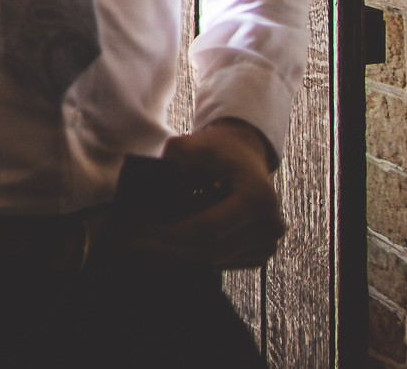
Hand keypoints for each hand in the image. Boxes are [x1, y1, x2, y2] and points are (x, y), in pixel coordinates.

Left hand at [131, 118, 285, 269]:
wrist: (245, 154)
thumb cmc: (217, 149)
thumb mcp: (191, 146)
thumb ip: (170, 166)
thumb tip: (147, 199)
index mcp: (257, 198)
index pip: (207, 228)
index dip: (171, 232)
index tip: (141, 230)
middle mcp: (270, 225)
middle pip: (210, 249)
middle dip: (168, 247)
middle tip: (136, 241)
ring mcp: (268, 242)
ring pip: (213, 260)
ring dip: (178, 252)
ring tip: (150, 240)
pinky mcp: (261, 253)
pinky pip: (221, 262)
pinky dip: (195, 254)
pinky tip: (174, 242)